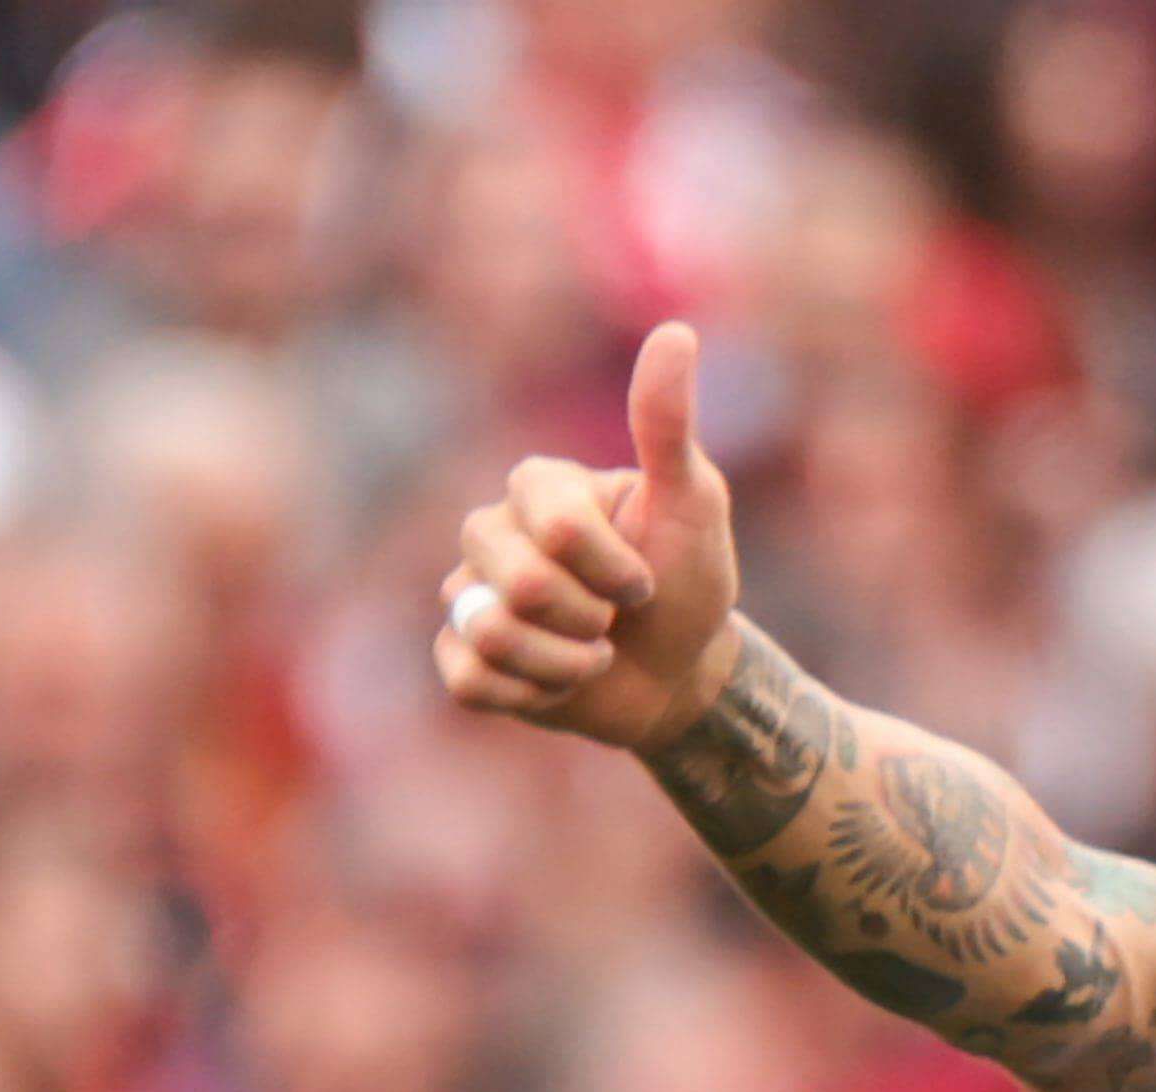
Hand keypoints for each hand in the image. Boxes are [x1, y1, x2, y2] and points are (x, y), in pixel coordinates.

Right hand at [435, 321, 744, 754]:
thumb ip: (669, 425)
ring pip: (491, 635)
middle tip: (614, 619)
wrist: (680, 675)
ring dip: (566, 665)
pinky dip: (532, 696)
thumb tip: (676, 332)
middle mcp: (490, 530)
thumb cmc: (689, 583)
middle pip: (521, 584)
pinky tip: (558, 684)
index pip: (557, 529)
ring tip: (590, 654)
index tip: (645, 579)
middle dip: (590, 619)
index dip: (614, 569)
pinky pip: (469, 680)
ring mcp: (470, 593)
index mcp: (538, 486)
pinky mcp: (461, 655)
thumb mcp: (693, 504)